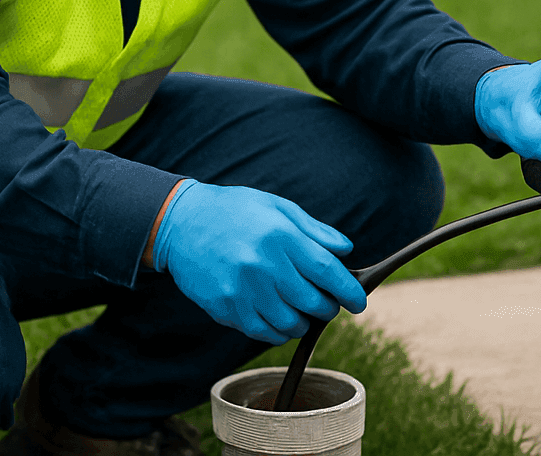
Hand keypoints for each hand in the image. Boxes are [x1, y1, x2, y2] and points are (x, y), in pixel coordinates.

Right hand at [152, 181, 367, 343]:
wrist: (181, 224)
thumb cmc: (233, 212)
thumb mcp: (276, 207)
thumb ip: (313, 230)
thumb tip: (346, 250)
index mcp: (279, 236)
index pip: (326, 270)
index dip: (348, 290)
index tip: (359, 301)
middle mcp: (262, 265)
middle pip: (312, 302)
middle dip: (327, 308)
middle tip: (326, 303)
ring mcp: (243, 290)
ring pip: (291, 323)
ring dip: (303, 321)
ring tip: (300, 309)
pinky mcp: (226, 308)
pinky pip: (263, 332)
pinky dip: (278, 331)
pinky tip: (278, 316)